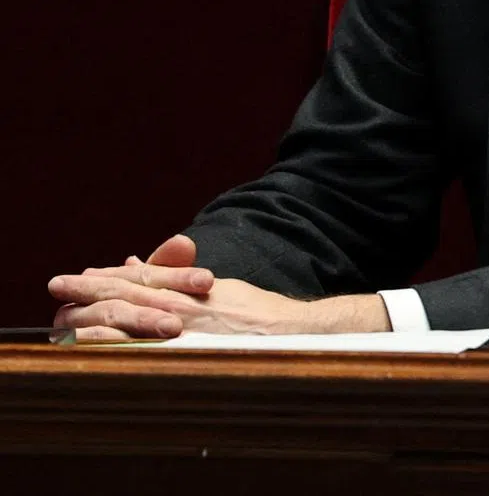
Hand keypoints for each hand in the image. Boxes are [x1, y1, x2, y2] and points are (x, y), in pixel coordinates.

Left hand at [48, 234, 390, 339]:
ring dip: (98, 314)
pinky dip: (120, 342)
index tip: (82, 273)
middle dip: (94, 287)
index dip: (112, 274)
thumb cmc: (264, 317)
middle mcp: (194, 303)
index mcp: (200, 287)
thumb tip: (147, 264)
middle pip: (133, 291)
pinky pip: (151, 347)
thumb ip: (187, 282)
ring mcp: (195, 329)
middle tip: (59, 284)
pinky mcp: (199, 351)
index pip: (147, 276)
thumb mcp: (226, 291)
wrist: (302, 336)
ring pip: (136, 316)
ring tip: (65, 315)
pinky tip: (96, 344)